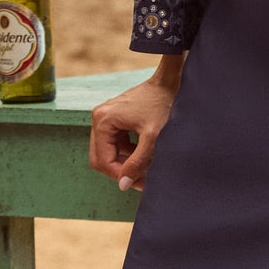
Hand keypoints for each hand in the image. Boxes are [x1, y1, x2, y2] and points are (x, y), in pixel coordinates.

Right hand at [89, 59, 183, 191]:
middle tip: (142, 179)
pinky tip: (144, 152)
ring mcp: (104, 118)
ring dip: (125, 162)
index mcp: (103, 121)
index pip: (103, 161)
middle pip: (100, 158)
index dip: (120, 175)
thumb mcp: (152, 138)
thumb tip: (123, 185)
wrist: (169, 83)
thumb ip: (137, 162)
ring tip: (147, 165)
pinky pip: (114, 144)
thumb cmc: (162, 106)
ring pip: (108, 153)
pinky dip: (127, 152)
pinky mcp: (113, 119)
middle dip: (121, 171)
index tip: (140, 183)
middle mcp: (99, 118)